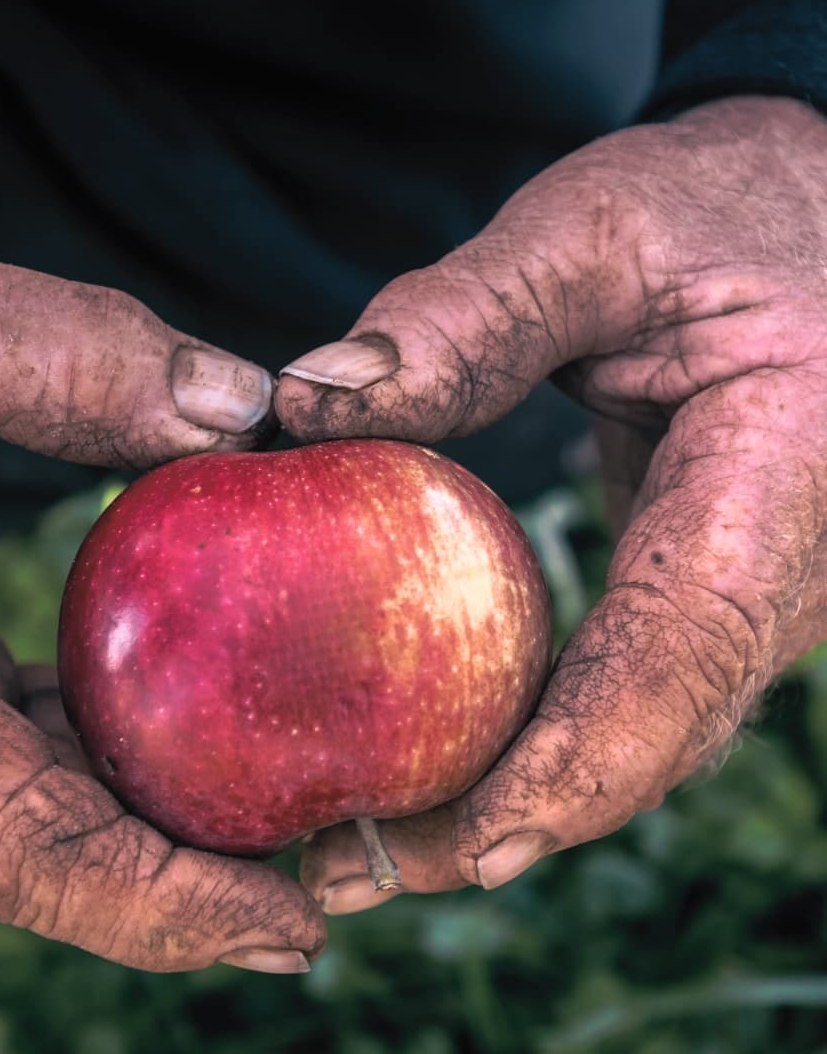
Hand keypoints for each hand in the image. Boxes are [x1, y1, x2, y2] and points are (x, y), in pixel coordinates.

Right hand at [0, 199, 323, 972]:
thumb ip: (76, 360)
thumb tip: (240, 412)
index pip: (4, 842)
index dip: (156, 903)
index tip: (287, 926)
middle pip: (26, 849)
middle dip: (179, 876)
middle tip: (324, 867)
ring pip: (10, 806)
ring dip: (140, 816)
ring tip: (270, 800)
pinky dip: (88, 747)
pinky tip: (170, 716)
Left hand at [277, 96, 826, 911]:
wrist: (819, 217)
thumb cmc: (724, 210)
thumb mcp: (598, 231)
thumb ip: (465, 316)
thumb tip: (306, 403)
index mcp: (783, 483)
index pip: (677, 661)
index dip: (568, 773)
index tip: (447, 847)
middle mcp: (789, 569)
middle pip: (650, 738)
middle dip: (508, 823)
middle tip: (349, 871)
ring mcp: (755, 591)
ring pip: (639, 732)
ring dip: (512, 799)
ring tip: (369, 842)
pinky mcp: (710, 585)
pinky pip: (629, 688)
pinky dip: (534, 737)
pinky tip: (437, 748)